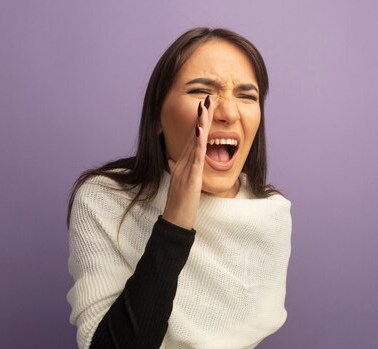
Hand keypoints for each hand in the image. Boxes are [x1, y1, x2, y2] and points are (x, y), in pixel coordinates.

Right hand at [162, 96, 211, 229]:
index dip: (198, 123)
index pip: (192, 139)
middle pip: (193, 136)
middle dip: (200, 117)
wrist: (175, 220)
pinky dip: (198, 145)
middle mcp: (183, 163)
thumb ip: (175, 169)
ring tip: (204, 108)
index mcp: (183, 163)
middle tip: (207, 99)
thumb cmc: (179, 204)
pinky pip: (196, 159)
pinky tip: (201, 133)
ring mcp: (186, 169)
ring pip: (194, 143)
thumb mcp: (178, 183)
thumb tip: (171, 160)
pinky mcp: (190, 178)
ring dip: (199, 125)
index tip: (204, 108)